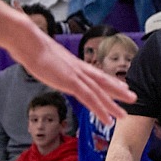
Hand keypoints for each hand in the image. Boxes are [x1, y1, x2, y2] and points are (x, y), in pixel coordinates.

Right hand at [8, 25, 133, 124]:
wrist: (28, 41)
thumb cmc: (31, 47)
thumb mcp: (43, 57)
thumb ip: (48, 63)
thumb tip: (43, 63)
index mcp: (74, 64)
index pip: (96, 74)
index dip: (109, 81)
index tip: (121, 86)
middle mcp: (79, 69)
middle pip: (103, 82)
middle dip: (118, 91)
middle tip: (132, 98)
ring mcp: (76, 75)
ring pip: (100, 93)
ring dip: (113, 105)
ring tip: (124, 115)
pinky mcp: (71, 82)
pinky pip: (90, 98)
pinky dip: (101, 109)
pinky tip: (108, 119)